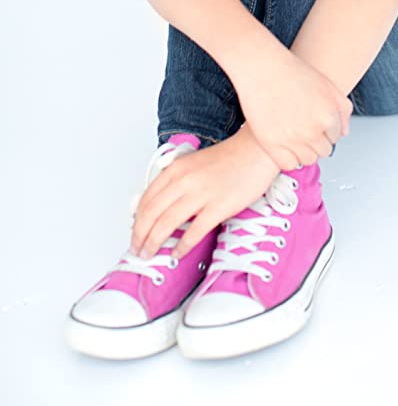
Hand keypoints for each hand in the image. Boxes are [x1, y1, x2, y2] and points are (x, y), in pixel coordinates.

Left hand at [129, 124, 279, 261]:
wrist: (256, 151)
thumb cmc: (228, 158)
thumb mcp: (193, 163)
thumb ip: (176, 181)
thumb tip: (162, 205)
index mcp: (176, 169)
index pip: (146, 199)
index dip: (136, 220)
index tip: (135, 232)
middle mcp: (184, 181)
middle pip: (151, 214)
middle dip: (139, 236)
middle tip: (136, 249)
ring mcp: (201, 194)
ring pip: (166, 224)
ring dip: (154, 243)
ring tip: (149, 254)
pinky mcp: (218, 207)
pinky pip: (194, 232)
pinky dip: (182, 247)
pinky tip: (176, 254)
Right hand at [235, 51, 352, 170]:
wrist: (262, 67)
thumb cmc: (292, 72)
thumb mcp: (327, 85)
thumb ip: (342, 109)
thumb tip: (343, 132)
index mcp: (328, 116)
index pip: (334, 138)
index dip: (324, 131)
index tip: (313, 124)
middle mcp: (313, 130)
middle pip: (323, 151)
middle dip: (315, 141)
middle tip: (302, 128)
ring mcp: (292, 138)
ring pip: (307, 160)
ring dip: (303, 151)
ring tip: (293, 136)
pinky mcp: (272, 143)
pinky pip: (288, 164)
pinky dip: (288, 159)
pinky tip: (283, 145)